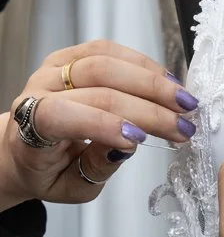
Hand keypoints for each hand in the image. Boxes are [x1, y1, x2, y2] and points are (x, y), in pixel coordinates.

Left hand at [0, 40, 197, 210]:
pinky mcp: (72, 56)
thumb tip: (128, 145)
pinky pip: (110, 50)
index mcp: (32, 127)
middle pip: (98, 85)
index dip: (103, 125)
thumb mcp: (71, 187)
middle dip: (148, 107)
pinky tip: (167, 80)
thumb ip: (96, 167)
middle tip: (183, 125)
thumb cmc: (48, 171)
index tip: (141, 140)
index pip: (62, 116)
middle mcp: (40, 89)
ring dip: (153, 81)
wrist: (26, 147)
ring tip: (183, 101)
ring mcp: (56, 68)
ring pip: (107, 62)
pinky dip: (144, 64)